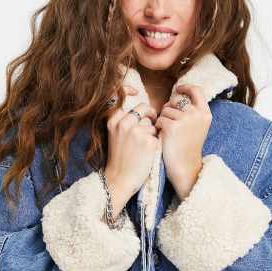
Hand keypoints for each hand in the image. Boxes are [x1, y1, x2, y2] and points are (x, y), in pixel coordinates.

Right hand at [104, 86, 158, 217]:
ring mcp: (137, 132)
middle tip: (149, 124)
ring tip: (143, 147)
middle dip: (149, 115)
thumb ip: (123, 120)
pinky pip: (158, 136)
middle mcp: (124, 124)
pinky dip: (156, 143)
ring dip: (152, 133)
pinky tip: (148, 153)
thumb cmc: (119, 158)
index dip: (128, 90)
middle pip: (144, 108)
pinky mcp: (149, 142)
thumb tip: (141, 106)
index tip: (134, 91)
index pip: (122, 97)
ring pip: (152, 124)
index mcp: (114, 121)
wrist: (119, 180)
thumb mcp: (114, 135)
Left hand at [154, 83, 211, 200]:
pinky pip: (159, 119)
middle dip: (169, 108)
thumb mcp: (197, 126)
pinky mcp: (172, 126)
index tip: (178, 89)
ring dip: (163, 119)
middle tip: (170, 123)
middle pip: (176, 100)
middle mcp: (197, 114)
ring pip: (165, 109)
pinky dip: (158, 127)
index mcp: (205, 113)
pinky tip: (163, 137)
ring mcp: (185, 119)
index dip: (185, 88)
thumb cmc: (188, 147)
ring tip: (168, 133)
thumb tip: (177, 94)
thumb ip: (192, 111)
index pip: (196, 90)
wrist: (185, 167)